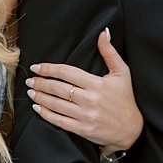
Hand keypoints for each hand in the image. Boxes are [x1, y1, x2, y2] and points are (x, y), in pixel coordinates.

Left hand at [27, 29, 143, 154]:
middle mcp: (90, 99)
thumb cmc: (126, 98)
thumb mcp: (122, 72)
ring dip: (40, 97)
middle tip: (30, 80)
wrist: (132, 129)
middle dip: (40, 83)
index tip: (37, 67)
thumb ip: (109, 52)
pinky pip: (59, 121)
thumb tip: (103, 32)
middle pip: (58, 88)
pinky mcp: (83, 129)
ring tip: (31, 91)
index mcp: (97, 84)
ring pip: (56, 104)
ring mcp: (85, 116)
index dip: (49, 69)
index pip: (67, 72)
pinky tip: (38, 107)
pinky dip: (45, 114)